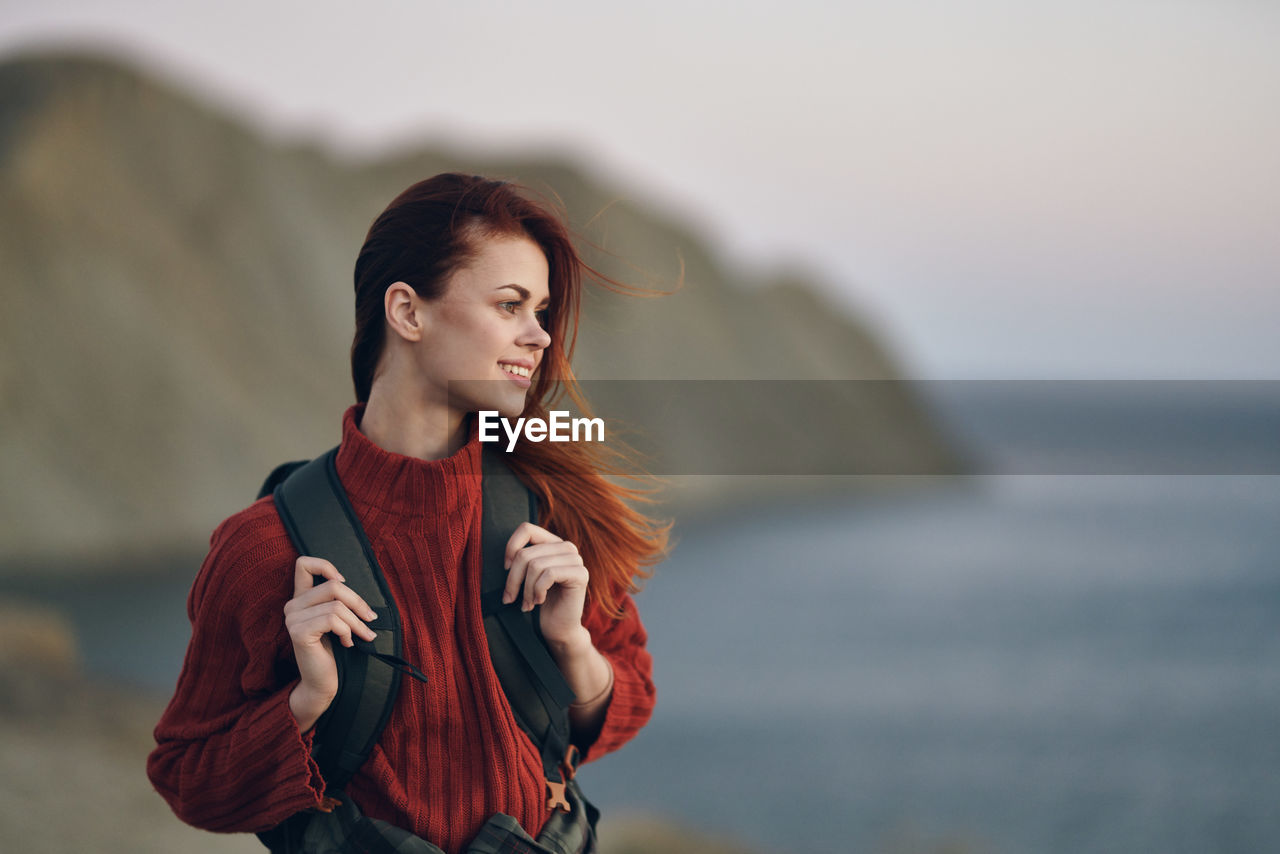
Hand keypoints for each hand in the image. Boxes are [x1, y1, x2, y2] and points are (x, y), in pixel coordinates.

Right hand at [283, 556, 377, 730]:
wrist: (321, 683)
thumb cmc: (333, 652)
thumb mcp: (336, 621)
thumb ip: (338, 601)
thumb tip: (356, 590)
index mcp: (300, 599)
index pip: (303, 564)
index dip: (326, 565)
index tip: (344, 581)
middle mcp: (292, 606)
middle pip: (333, 585)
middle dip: (358, 602)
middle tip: (370, 619)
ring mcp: (293, 619)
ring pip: (337, 606)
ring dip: (357, 622)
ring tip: (364, 635)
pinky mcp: (299, 633)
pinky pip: (333, 620)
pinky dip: (348, 631)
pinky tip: (348, 643)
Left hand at [502, 522, 588, 646]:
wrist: (558, 629)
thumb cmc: (539, 602)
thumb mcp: (527, 576)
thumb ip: (521, 560)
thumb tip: (507, 559)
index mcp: (552, 543)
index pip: (526, 529)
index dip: (511, 548)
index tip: (506, 569)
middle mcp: (566, 547)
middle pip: (526, 553)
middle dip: (513, 579)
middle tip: (510, 598)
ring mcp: (575, 559)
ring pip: (535, 565)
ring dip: (526, 590)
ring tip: (527, 603)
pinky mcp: (580, 574)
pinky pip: (548, 575)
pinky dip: (538, 591)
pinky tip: (539, 601)